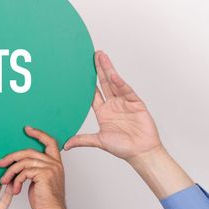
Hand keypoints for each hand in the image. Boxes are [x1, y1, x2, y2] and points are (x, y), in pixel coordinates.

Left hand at [0, 126, 72, 208]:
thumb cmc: (45, 200)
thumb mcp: (39, 181)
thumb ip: (33, 169)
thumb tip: (16, 164)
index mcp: (55, 163)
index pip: (50, 141)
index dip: (39, 134)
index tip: (27, 129)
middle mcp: (54, 163)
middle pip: (29, 151)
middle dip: (11, 157)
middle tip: (0, 163)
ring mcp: (50, 168)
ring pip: (24, 162)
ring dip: (10, 172)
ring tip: (4, 180)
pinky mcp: (44, 175)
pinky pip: (24, 172)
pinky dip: (16, 181)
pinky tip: (15, 190)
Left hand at [64, 51, 192, 198]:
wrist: (142, 153)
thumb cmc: (123, 148)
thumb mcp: (99, 141)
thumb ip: (82, 140)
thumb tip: (66, 145)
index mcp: (103, 112)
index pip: (94, 93)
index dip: (88, 82)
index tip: (82, 70)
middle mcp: (113, 105)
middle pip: (104, 83)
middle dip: (99, 69)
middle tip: (94, 55)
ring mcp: (125, 103)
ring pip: (114, 83)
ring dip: (108, 70)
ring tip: (102, 57)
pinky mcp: (136, 103)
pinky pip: (126, 91)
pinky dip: (120, 83)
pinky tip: (113, 75)